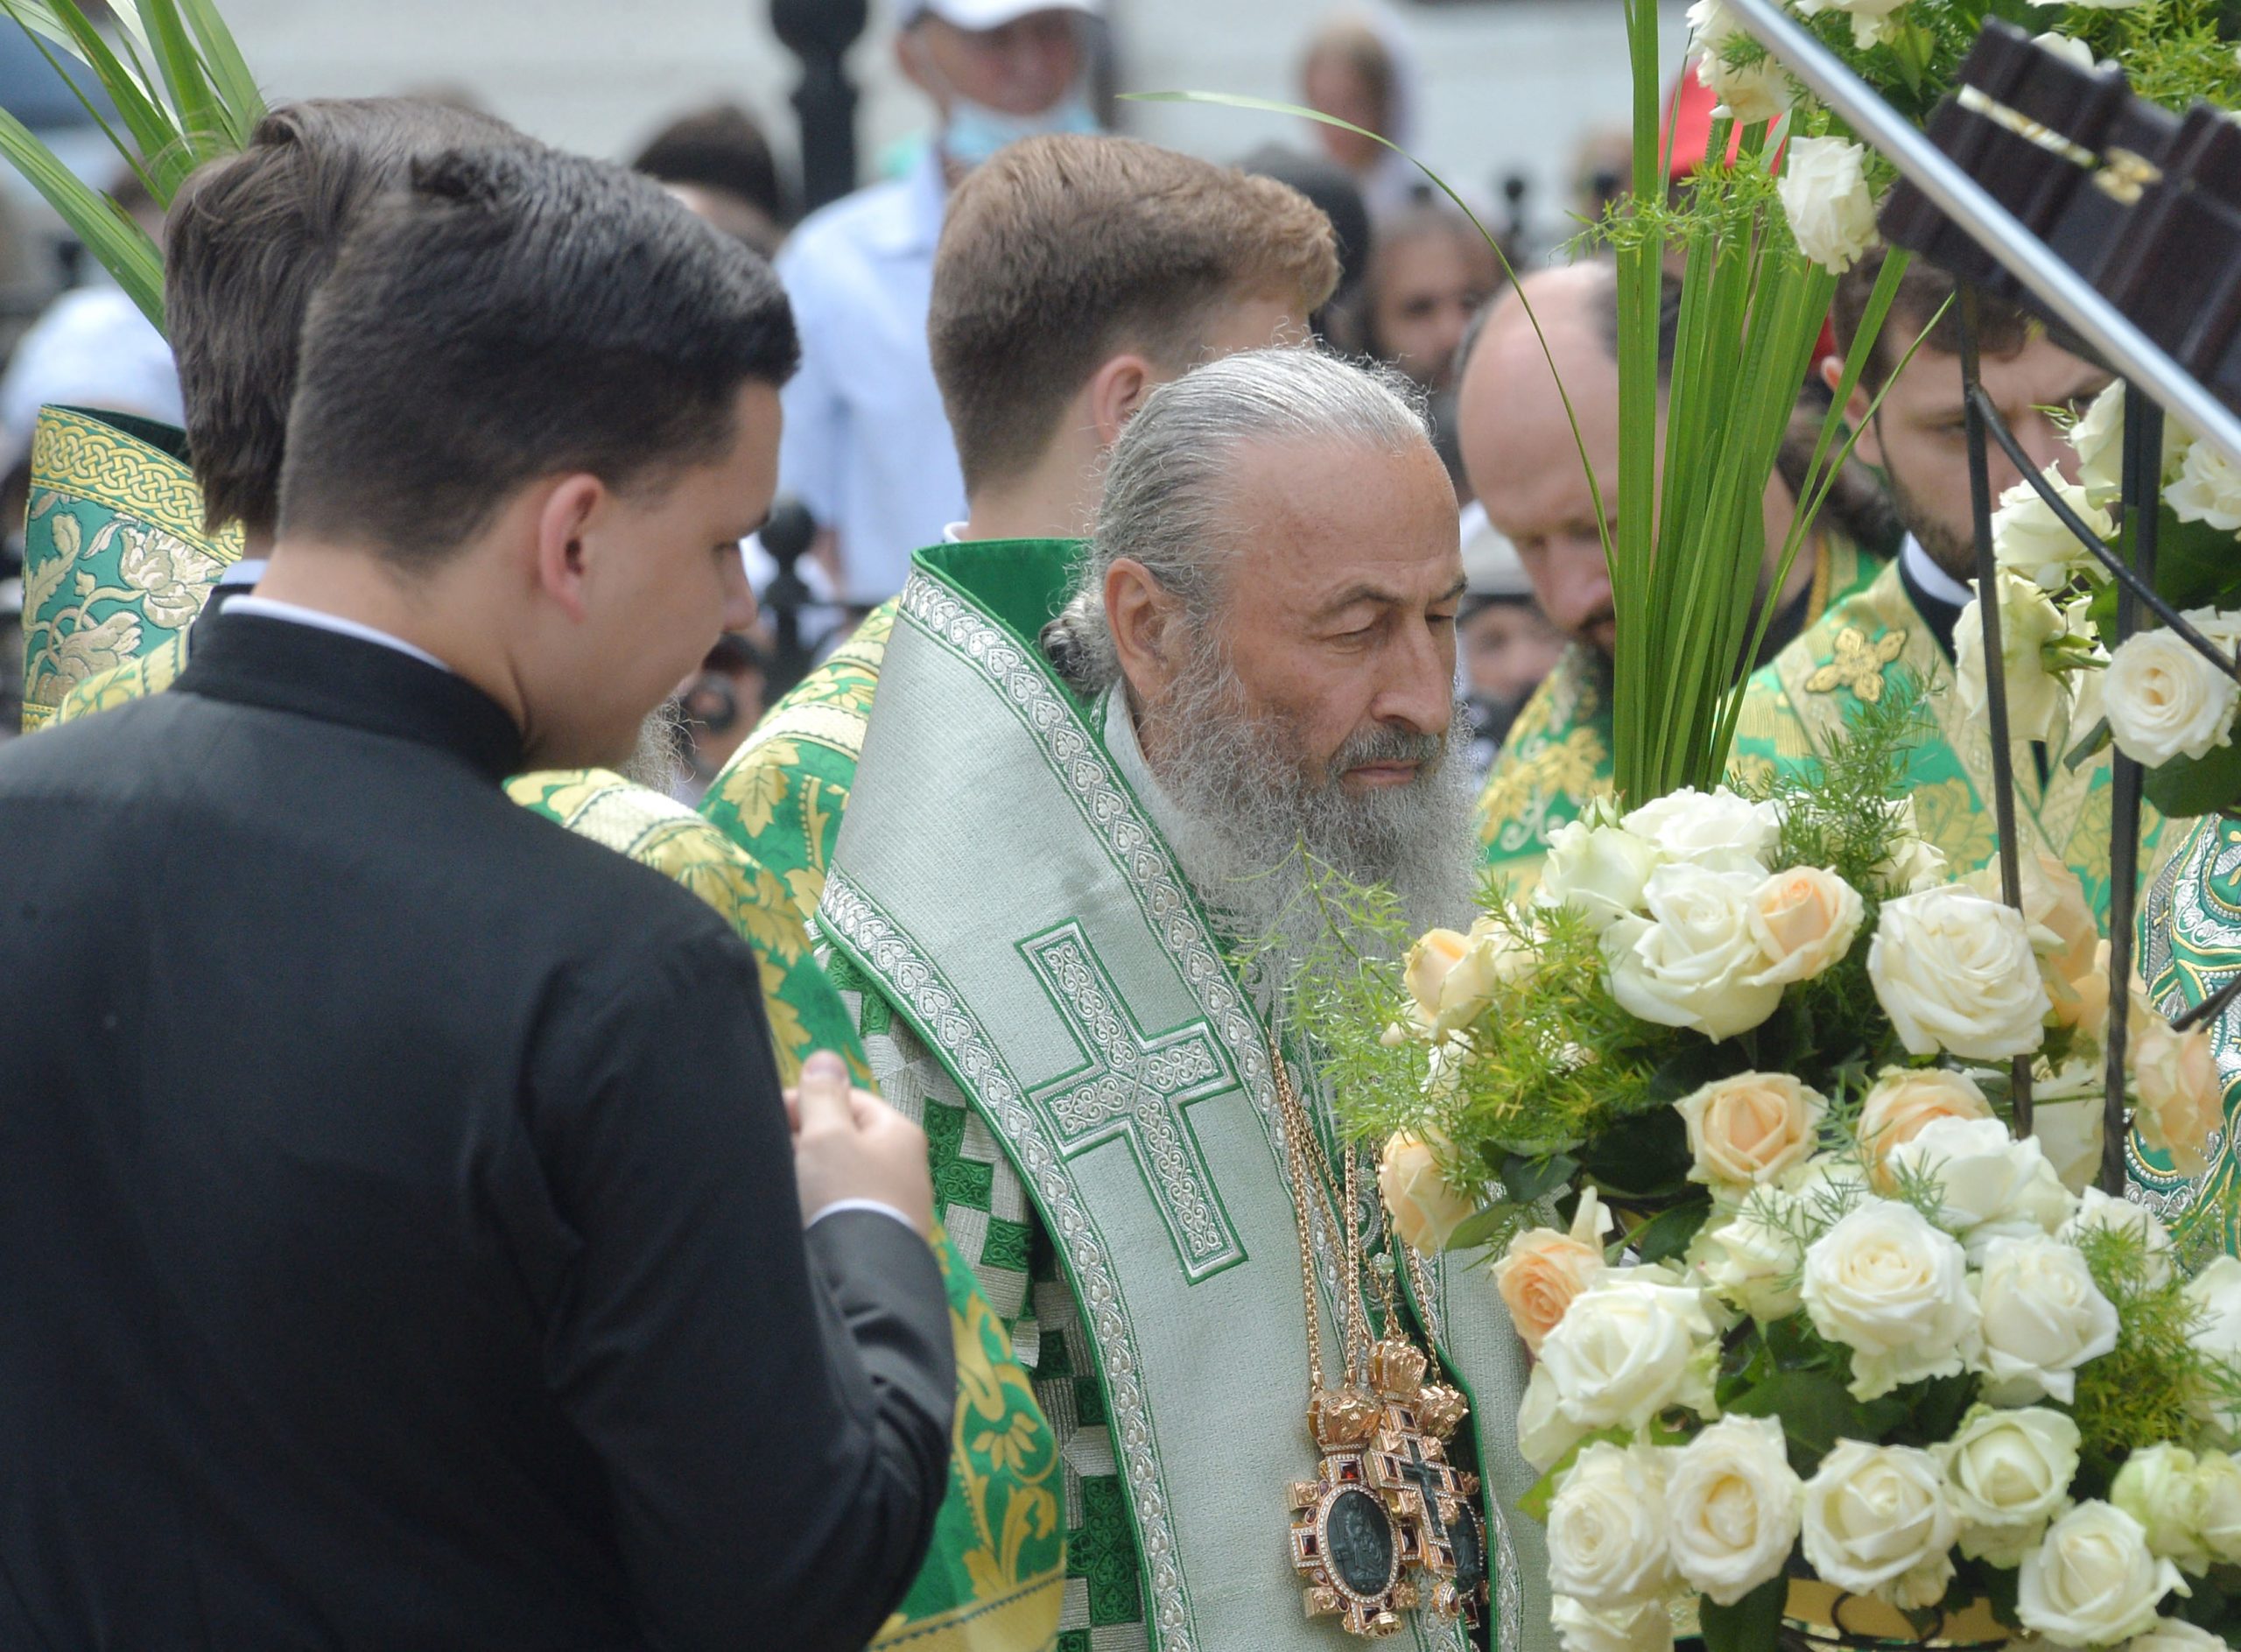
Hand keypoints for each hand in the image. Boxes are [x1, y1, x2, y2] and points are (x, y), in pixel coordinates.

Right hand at [787, 1051, 933, 1236]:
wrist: (861, 1276)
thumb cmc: (845, 1193)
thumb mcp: (827, 1134)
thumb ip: (822, 1095)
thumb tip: (827, 1058)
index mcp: (898, 1132)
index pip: (848, 1099)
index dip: (807, 1102)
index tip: (770, 1115)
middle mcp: (903, 1166)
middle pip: (843, 1139)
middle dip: (804, 1141)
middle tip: (773, 1152)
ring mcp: (893, 1204)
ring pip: (839, 1175)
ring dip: (807, 1174)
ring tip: (782, 1184)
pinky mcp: (877, 1236)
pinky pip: (841, 1207)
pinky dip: (818, 1205)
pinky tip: (797, 1213)